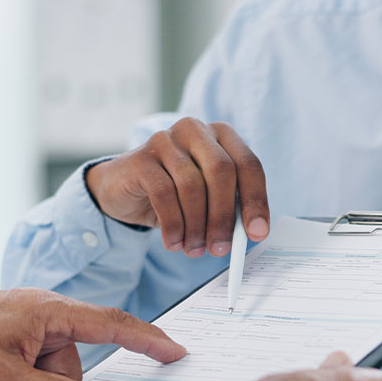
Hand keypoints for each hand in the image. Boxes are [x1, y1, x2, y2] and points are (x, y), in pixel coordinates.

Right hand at [85, 117, 269, 257]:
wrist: (124, 188)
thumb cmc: (175, 193)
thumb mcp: (207, 198)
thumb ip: (229, 207)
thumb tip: (251, 233)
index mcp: (221, 135)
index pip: (248, 165)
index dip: (256, 200)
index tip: (257, 232)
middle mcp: (195, 130)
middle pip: (222, 171)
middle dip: (224, 216)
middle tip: (221, 248)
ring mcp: (166, 140)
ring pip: (192, 185)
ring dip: (196, 226)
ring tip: (195, 250)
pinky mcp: (141, 158)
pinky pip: (163, 193)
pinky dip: (172, 224)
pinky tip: (173, 242)